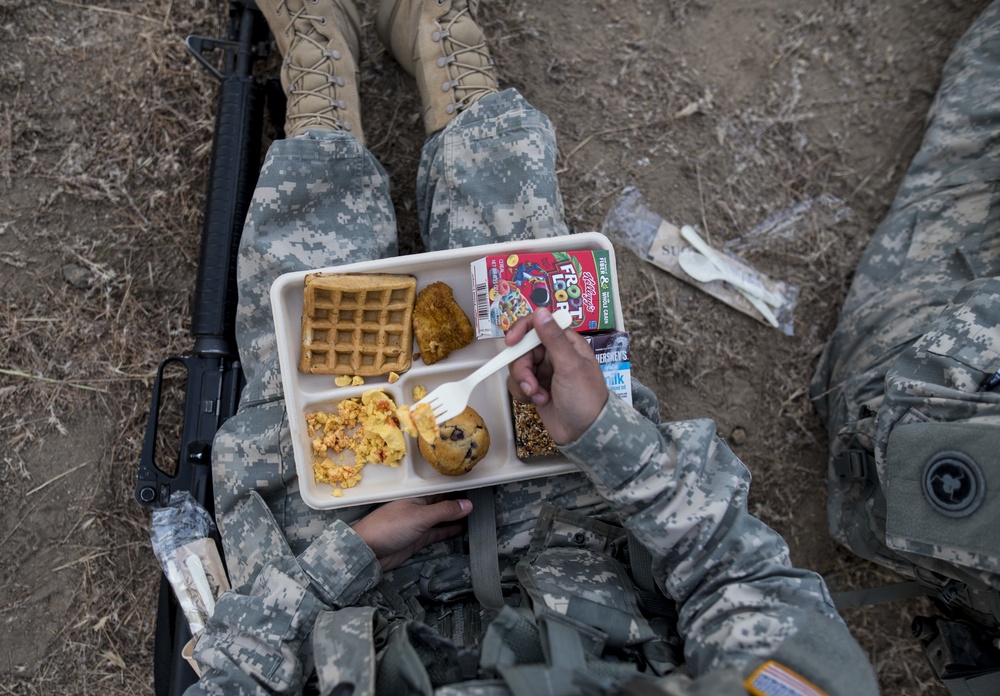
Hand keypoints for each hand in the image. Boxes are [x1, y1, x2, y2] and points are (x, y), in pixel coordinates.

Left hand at [352, 496, 471, 570]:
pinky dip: (450, 530)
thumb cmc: (389, 527)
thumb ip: (445, 511)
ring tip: (479, 514)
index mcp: (418, 496)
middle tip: (484, 500)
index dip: (459, 486)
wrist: (368, 552)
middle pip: (444, 502)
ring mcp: (419, 523)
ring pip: (443, 518)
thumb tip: (468, 504)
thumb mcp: (420, 517)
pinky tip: (463, 528)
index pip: (442, 488)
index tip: (478, 485)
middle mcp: (420, 507)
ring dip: (458, 517)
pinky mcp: (419, 538)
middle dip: (461, 501)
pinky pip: (438, 532)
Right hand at [506, 307, 608, 443]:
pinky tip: (539, 402)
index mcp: (566, 343)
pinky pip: (518, 383)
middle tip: (531, 384)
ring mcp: (544, 371)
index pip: (538, 325)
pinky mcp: (536, 387)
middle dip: (522, 368)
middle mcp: (554, 354)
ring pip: (517, 366)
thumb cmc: (585, 398)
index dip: (522, 330)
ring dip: (524, 383)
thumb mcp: (570, 366)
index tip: (511, 343)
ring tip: (538, 396)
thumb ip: (554, 339)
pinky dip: (524, 393)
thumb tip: (540, 311)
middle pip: (523, 348)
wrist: (584, 434)